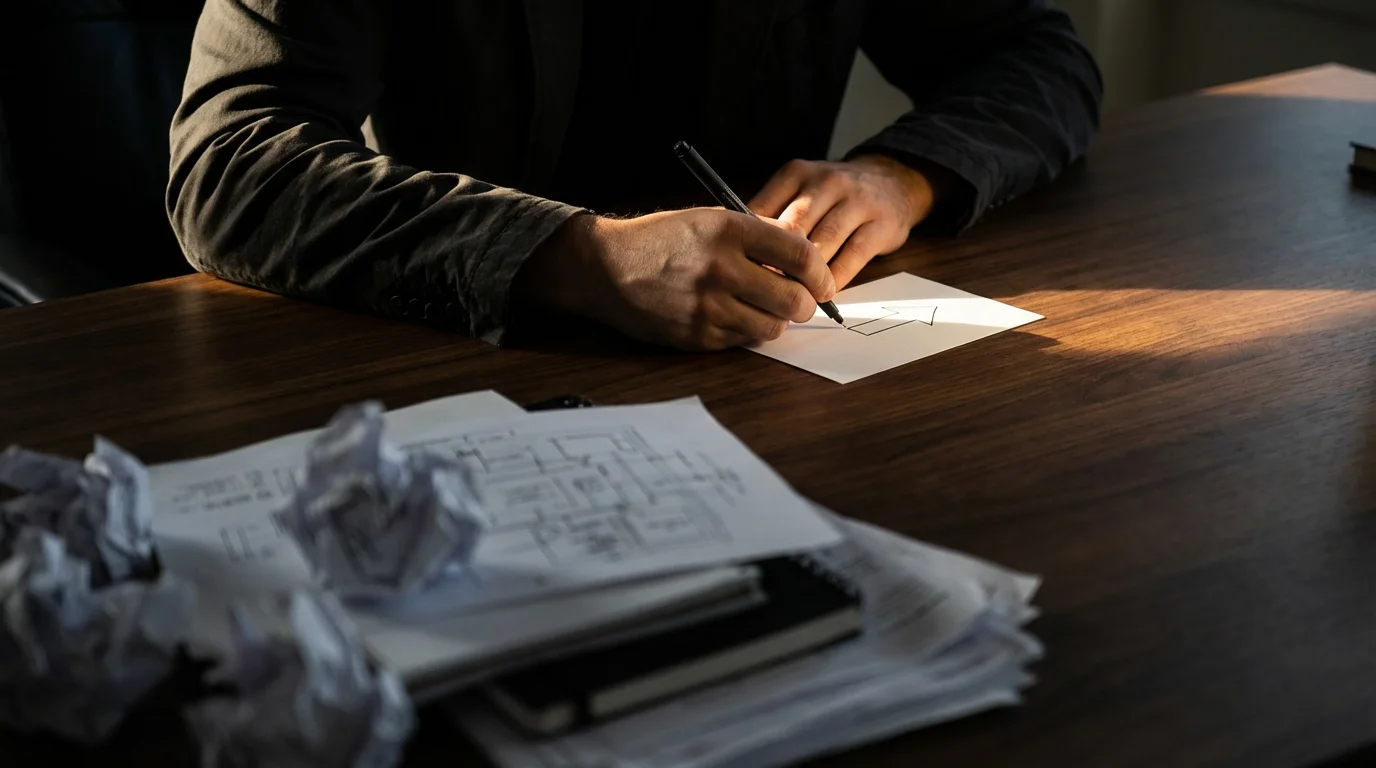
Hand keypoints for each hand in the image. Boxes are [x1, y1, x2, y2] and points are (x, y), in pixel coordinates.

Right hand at [520, 209, 834, 349]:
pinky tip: (734, 316)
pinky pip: (743, 341)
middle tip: (800, 300)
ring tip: (763, 307)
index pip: (800, 255)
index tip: (822, 281)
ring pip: (772, 327)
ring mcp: (708, 307)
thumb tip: (802, 253)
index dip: (820, 272)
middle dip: (805, 304)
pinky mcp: (696, 336)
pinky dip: (747, 331)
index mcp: (728, 231)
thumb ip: (757, 234)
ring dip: (776, 320)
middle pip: (793, 300)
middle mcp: (721, 269)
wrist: (606, 268)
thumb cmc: (661, 240)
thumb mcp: (709, 219)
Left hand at [750, 155, 933, 289]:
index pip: (764, 210)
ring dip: (806, 277)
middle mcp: (827, 182)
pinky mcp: (881, 225)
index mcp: (797, 174)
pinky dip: (835, 280)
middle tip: (765, 293)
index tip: (743, 273)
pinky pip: (852, 257)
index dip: (751, 246)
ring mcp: (857, 202)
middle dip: (776, 264)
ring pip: (823, 244)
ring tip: (793, 299)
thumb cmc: (833, 195)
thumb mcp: (799, 190)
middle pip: (793, 228)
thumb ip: (772, 215)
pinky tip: (824, 294)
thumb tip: (739, 254)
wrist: (893, 180)